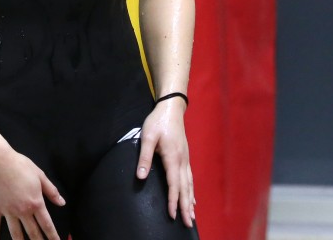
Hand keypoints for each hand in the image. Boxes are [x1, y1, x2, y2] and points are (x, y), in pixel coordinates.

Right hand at [0, 148, 65, 239]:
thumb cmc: (19, 165)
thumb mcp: (40, 175)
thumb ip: (51, 191)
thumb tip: (62, 203)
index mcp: (35, 202)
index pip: (47, 224)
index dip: (53, 236)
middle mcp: (23, 210)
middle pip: (33, 232)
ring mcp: (8, 211)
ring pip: (16, 233)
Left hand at [136, 98, 195, 226]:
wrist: (171, 109)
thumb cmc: (158, 122)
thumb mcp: (147, 137)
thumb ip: (144, 157)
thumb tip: (140, 177)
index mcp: (173, 158)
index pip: (173, 184)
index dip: (173, 200)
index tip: (172, 215)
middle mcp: (182, 161)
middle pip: (185, 188)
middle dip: (186, 207)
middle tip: (188, 223)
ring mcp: (185, 159)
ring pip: (189, 184)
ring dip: (190, 201)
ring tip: (191, 216)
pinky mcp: (185, 157)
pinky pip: (190, 178)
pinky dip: (191, 190)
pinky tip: (192, 198)